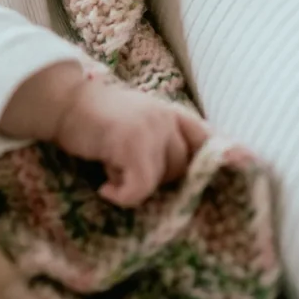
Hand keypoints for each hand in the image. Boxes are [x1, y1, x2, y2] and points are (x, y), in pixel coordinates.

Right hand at [0, 63, 207, 207]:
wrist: (62, 103)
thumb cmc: (95, 120)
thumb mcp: (136, 124)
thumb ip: (160, 140)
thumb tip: (184, 177)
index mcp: (170, 113)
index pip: (208, 138)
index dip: (224, 158)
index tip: (236, 170)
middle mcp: (166, 117)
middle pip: (182, 169)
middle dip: (157, 179)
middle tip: (124, 170)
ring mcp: (151, 128)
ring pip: (162, 180)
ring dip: (135, 184)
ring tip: (109, 170)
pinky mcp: (133, 143)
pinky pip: (140, 187)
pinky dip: (122, 195)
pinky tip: (103, 187)